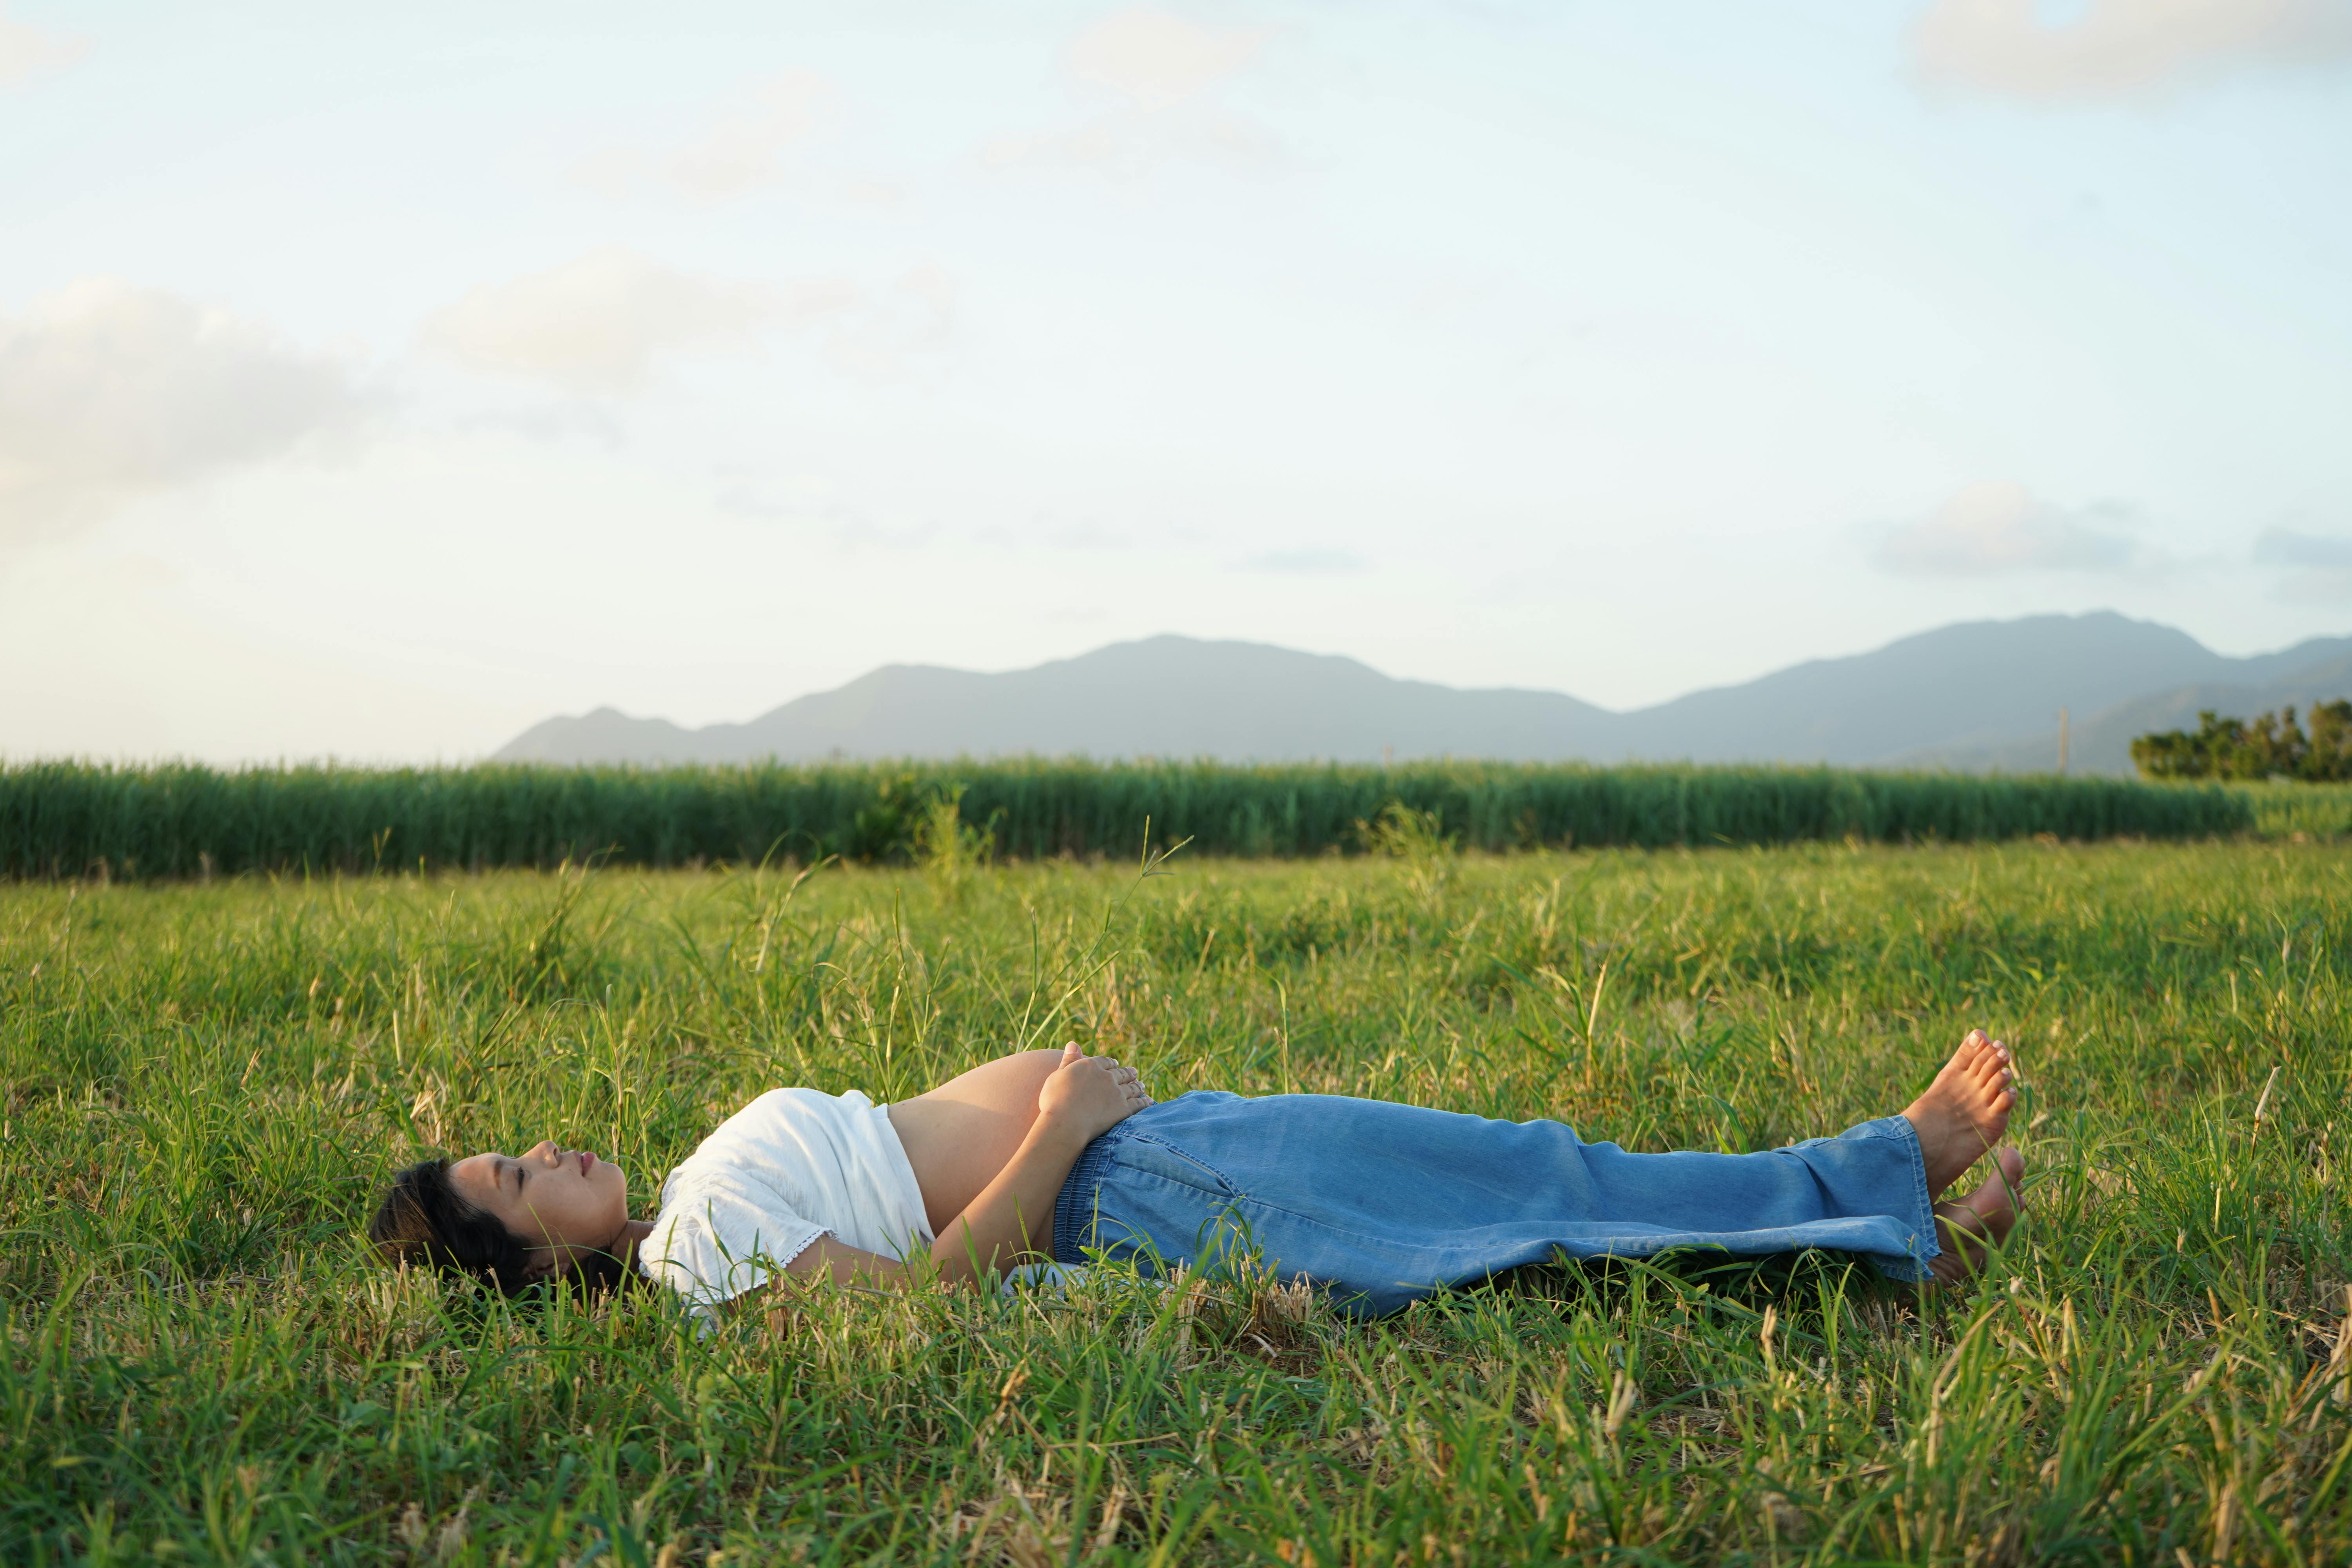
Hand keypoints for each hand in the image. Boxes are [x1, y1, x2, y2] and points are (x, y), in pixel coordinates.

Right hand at [1035, 1042, 1153, 1143]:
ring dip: (1138, 1085)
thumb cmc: (1054, 1101)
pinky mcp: (1124, 1109)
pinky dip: (1145, 1102)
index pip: (1105, 1062)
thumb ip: (1068, 1060)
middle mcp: (1107, 1076)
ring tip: (1142, 1085)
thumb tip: (1073, 1043)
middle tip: (1134, 1073)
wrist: (1065, 1123)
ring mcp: (1117, 1092)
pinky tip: (1149, 1101)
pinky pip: (1138, 1104)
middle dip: (1128, 1073)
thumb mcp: (1057, 1076)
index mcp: (1090, 1066)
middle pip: (1121, 1073)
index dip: (1111, 1063)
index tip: (1115, 1065)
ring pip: (1132, 1087)